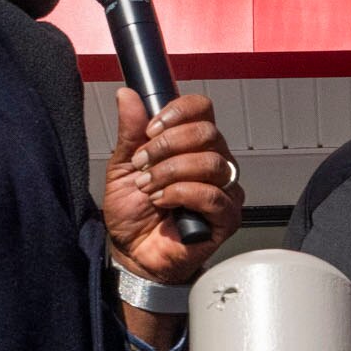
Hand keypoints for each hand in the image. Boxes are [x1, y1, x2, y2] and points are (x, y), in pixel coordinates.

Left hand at [104, 90, 244, 285]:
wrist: (133, 254)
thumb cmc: (133, 213)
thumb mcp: (122, 166)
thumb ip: (130, 132)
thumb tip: (128, 95)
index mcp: (192, 144)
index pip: (202, 110)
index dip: (178, 113)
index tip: (151, 130)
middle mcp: (214, 162)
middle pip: (208, 133)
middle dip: (168, 146)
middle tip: (143, 164)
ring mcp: (225, 189)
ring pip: (212, 163)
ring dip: (172, 172)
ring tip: (149, 188)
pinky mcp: (228, 217)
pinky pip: (214, 196)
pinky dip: (182, 194)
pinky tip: (164, 202)